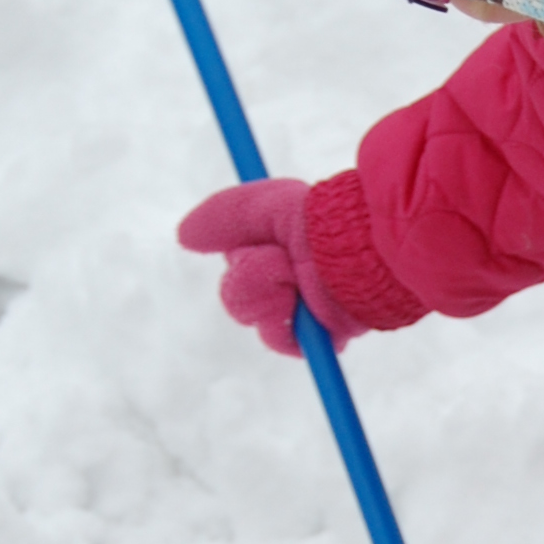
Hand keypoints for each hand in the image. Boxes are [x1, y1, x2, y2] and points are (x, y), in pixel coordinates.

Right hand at [177, 179, 365, 357]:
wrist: (359, 246)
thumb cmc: (321, 218)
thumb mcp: (264, 206)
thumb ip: (224, 217)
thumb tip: (184, 235)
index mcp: (280, 255)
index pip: (240, 267)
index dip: (244, 257)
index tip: (262, 244)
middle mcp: (291, 285)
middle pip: (237, 294)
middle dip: (251, 272)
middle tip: (282, 257)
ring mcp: (304, 312)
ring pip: (250, 312)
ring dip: (266, 288)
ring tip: (296, 273)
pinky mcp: (318, 337)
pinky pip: (278, 338)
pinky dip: (284, 319)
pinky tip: (305, 301)